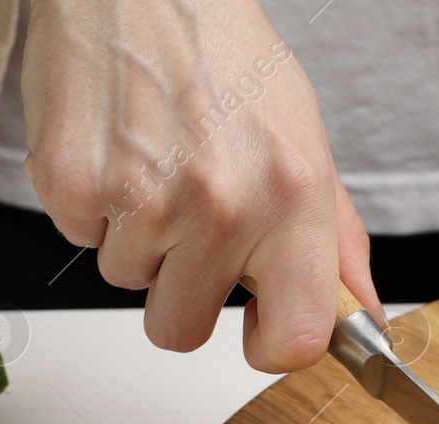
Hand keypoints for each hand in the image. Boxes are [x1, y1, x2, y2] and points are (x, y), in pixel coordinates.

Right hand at [21, 0, 381, 371]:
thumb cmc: (228, 61)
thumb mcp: (309, 144)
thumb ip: (337, 243)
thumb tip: (364, 316)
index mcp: (293, 198)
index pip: (298, 338)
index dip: (272, 348)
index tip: (258, 329)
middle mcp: (223, 204)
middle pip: (183, 331)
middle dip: (182, 292)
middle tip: (191, 225)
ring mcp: (143, 198)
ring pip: (128, 284)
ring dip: (137, 241)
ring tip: (157, 167)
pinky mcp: (74, 183)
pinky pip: (79, 239)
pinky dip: (93, 207)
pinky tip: (118, 151)